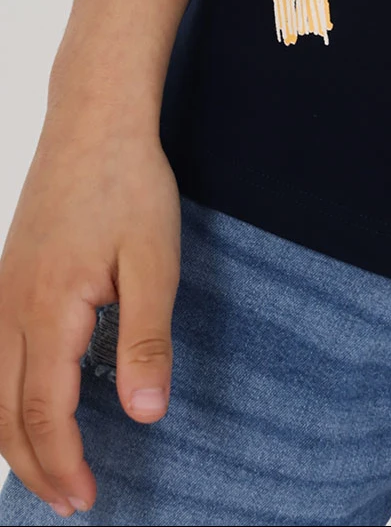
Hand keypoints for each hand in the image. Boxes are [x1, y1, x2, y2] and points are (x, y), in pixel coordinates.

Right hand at [0, 113, 179, 516]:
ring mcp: (1, 295)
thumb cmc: (129, 184)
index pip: (43, 413)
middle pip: (5, 414)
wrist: (94, 121)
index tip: (87, 498)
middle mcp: (10, 310)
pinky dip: (5, 399)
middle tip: (70, 502)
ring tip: (48, 472)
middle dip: (35, 467)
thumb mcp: (155, 261)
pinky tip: (31, 408)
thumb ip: (147, 341)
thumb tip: (146, 414)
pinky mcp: (5, 280)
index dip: (64, 463)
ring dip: (14, 439)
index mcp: (48, 311)